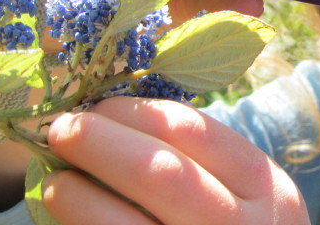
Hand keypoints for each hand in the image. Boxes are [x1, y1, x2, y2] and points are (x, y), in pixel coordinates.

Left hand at [42, 97, 309, 224]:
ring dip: (78, 197)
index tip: (101, 105)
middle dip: (102, 143)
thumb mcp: (248, 193)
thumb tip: (117, 119)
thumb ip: (204, 160)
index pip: (192, 132)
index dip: (136, 113)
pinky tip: (69, 218)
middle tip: (63, 129)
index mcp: (263, 185)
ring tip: (56, 181)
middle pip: (160, 173)